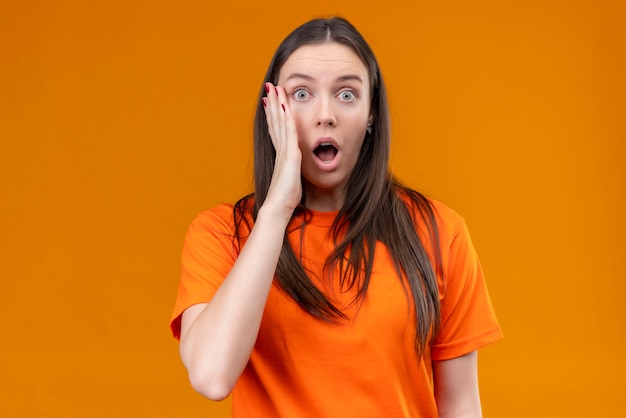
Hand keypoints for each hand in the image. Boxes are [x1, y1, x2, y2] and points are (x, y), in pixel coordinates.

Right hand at [261, 82, 301, 219]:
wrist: (278, 206)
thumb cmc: (285, 198)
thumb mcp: (291, 180)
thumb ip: (292, 172)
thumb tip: (294, 173)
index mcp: (281, 154)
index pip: (276, 129)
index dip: (273, 115)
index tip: (270, 102)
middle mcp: (280, 149)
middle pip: (275, 121)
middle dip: (273, 103)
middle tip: (270, 87)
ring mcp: (284, 150)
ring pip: (280, 122)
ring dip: (278, 104)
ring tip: (274, 88)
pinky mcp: (290, 155)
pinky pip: (288, 132)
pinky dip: (286, 118)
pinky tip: (286, 106)